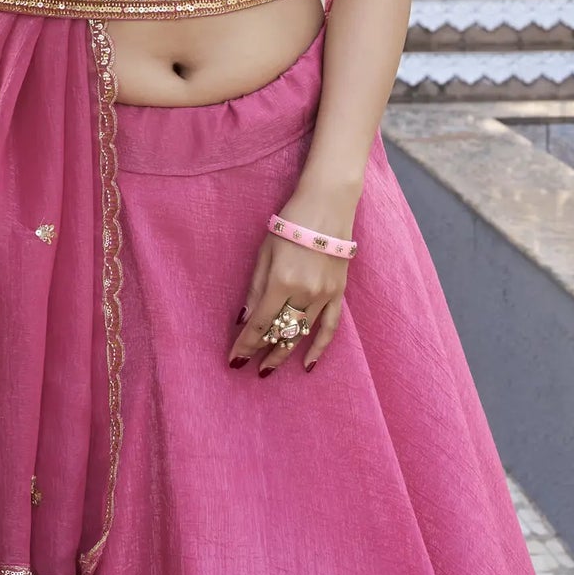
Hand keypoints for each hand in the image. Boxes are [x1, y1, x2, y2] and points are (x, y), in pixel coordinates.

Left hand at [229, 195, 354, 375]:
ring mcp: (325, 296)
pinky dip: (319, 348)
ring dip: (284, 352)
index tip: (235, 360)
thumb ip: (254, 287)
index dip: (246, 343)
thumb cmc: (289, 223)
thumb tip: (243, 319)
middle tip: (248, 368)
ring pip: (302, 333)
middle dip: (262, 352)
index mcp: (282, 281)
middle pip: (281, 332)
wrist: (328, 206)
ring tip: (268, 369)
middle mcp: (305, 293)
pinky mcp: (338, 294)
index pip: (261, 323)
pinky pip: (330, 328)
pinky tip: (307, 365)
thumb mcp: (264, 252)